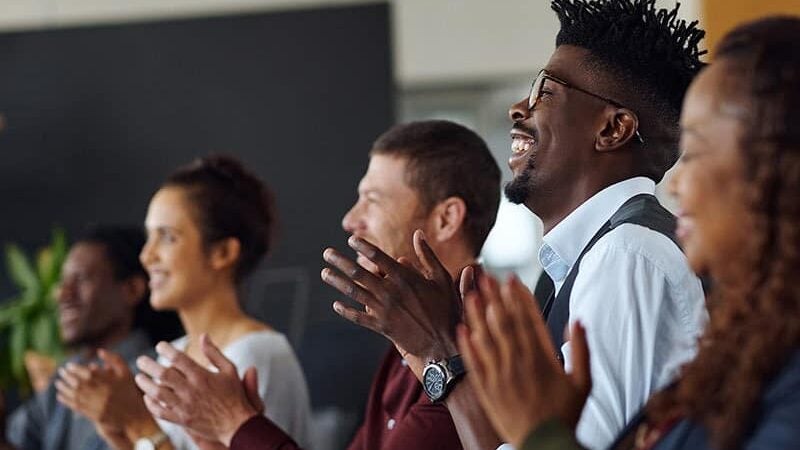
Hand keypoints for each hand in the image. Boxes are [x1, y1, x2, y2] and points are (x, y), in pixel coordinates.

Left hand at [55, 350, 150, 430]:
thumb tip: (99, 351)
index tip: (68, 365)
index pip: (87, 373)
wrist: (135, 415)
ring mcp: (98, 405)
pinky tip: (60, 396)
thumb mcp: (126, 372)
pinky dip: (66, 401)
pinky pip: (77, 407)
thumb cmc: (129, 390)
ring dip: (64, 388)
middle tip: (61, 372)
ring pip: (76, 396)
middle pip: (79, 384)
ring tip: (58, 383)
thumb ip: (115, 359)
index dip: (75, 369)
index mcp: (110, 382)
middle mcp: (103, 394)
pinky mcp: (94, 415)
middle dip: (67, 377)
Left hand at [135, 334, 259, 445]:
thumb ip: (214, 353)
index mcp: (202, 376)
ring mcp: (185, 406)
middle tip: (141, 360)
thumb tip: (203, 336)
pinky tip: (148, 397)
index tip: (160, 345)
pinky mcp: (182, 420)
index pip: (178, 358)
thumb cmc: (234, 394)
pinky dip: (151, 404)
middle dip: (148, 365)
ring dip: (145, 384)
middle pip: (163, 374)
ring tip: (139, 377)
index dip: (166, 349)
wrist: (238, 424)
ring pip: (157, 393)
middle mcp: (191, 390)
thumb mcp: (229, 369)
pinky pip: (160, 412)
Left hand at [322, 230, 462, 372]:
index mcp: (405, 278)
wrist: (444, 344)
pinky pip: (359, 317)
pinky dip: (346, 311)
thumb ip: (427, 256)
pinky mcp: (381, 327)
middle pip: (359, 273)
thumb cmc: (446, 310)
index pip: (379, 257)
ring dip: (337, 282)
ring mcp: (384, 310)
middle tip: (327, 253)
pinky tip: (336, 304)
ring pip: (355, 293)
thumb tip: (418, 234)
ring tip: (325, 273)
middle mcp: (390, 292)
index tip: (351, 240)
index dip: (363, 247)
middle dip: (341, 262)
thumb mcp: (442, 279)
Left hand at [458, 274, 591, 447]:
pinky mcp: (487, 389)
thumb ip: (581, 350)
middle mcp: (519, 363)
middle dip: (496, 297)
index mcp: (543, 359)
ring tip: (472, 293)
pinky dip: (467, 345)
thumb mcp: (584, 383)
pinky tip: (462, 328)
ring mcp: (501, 376)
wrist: (544, 445)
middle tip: (487, 276)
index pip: (529, 319)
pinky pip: (474, 363)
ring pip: (486, 338)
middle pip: (505, 323)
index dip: (519, 297)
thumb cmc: (565, 415)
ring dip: (478, 314)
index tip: (512, 280)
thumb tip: (578, 322)